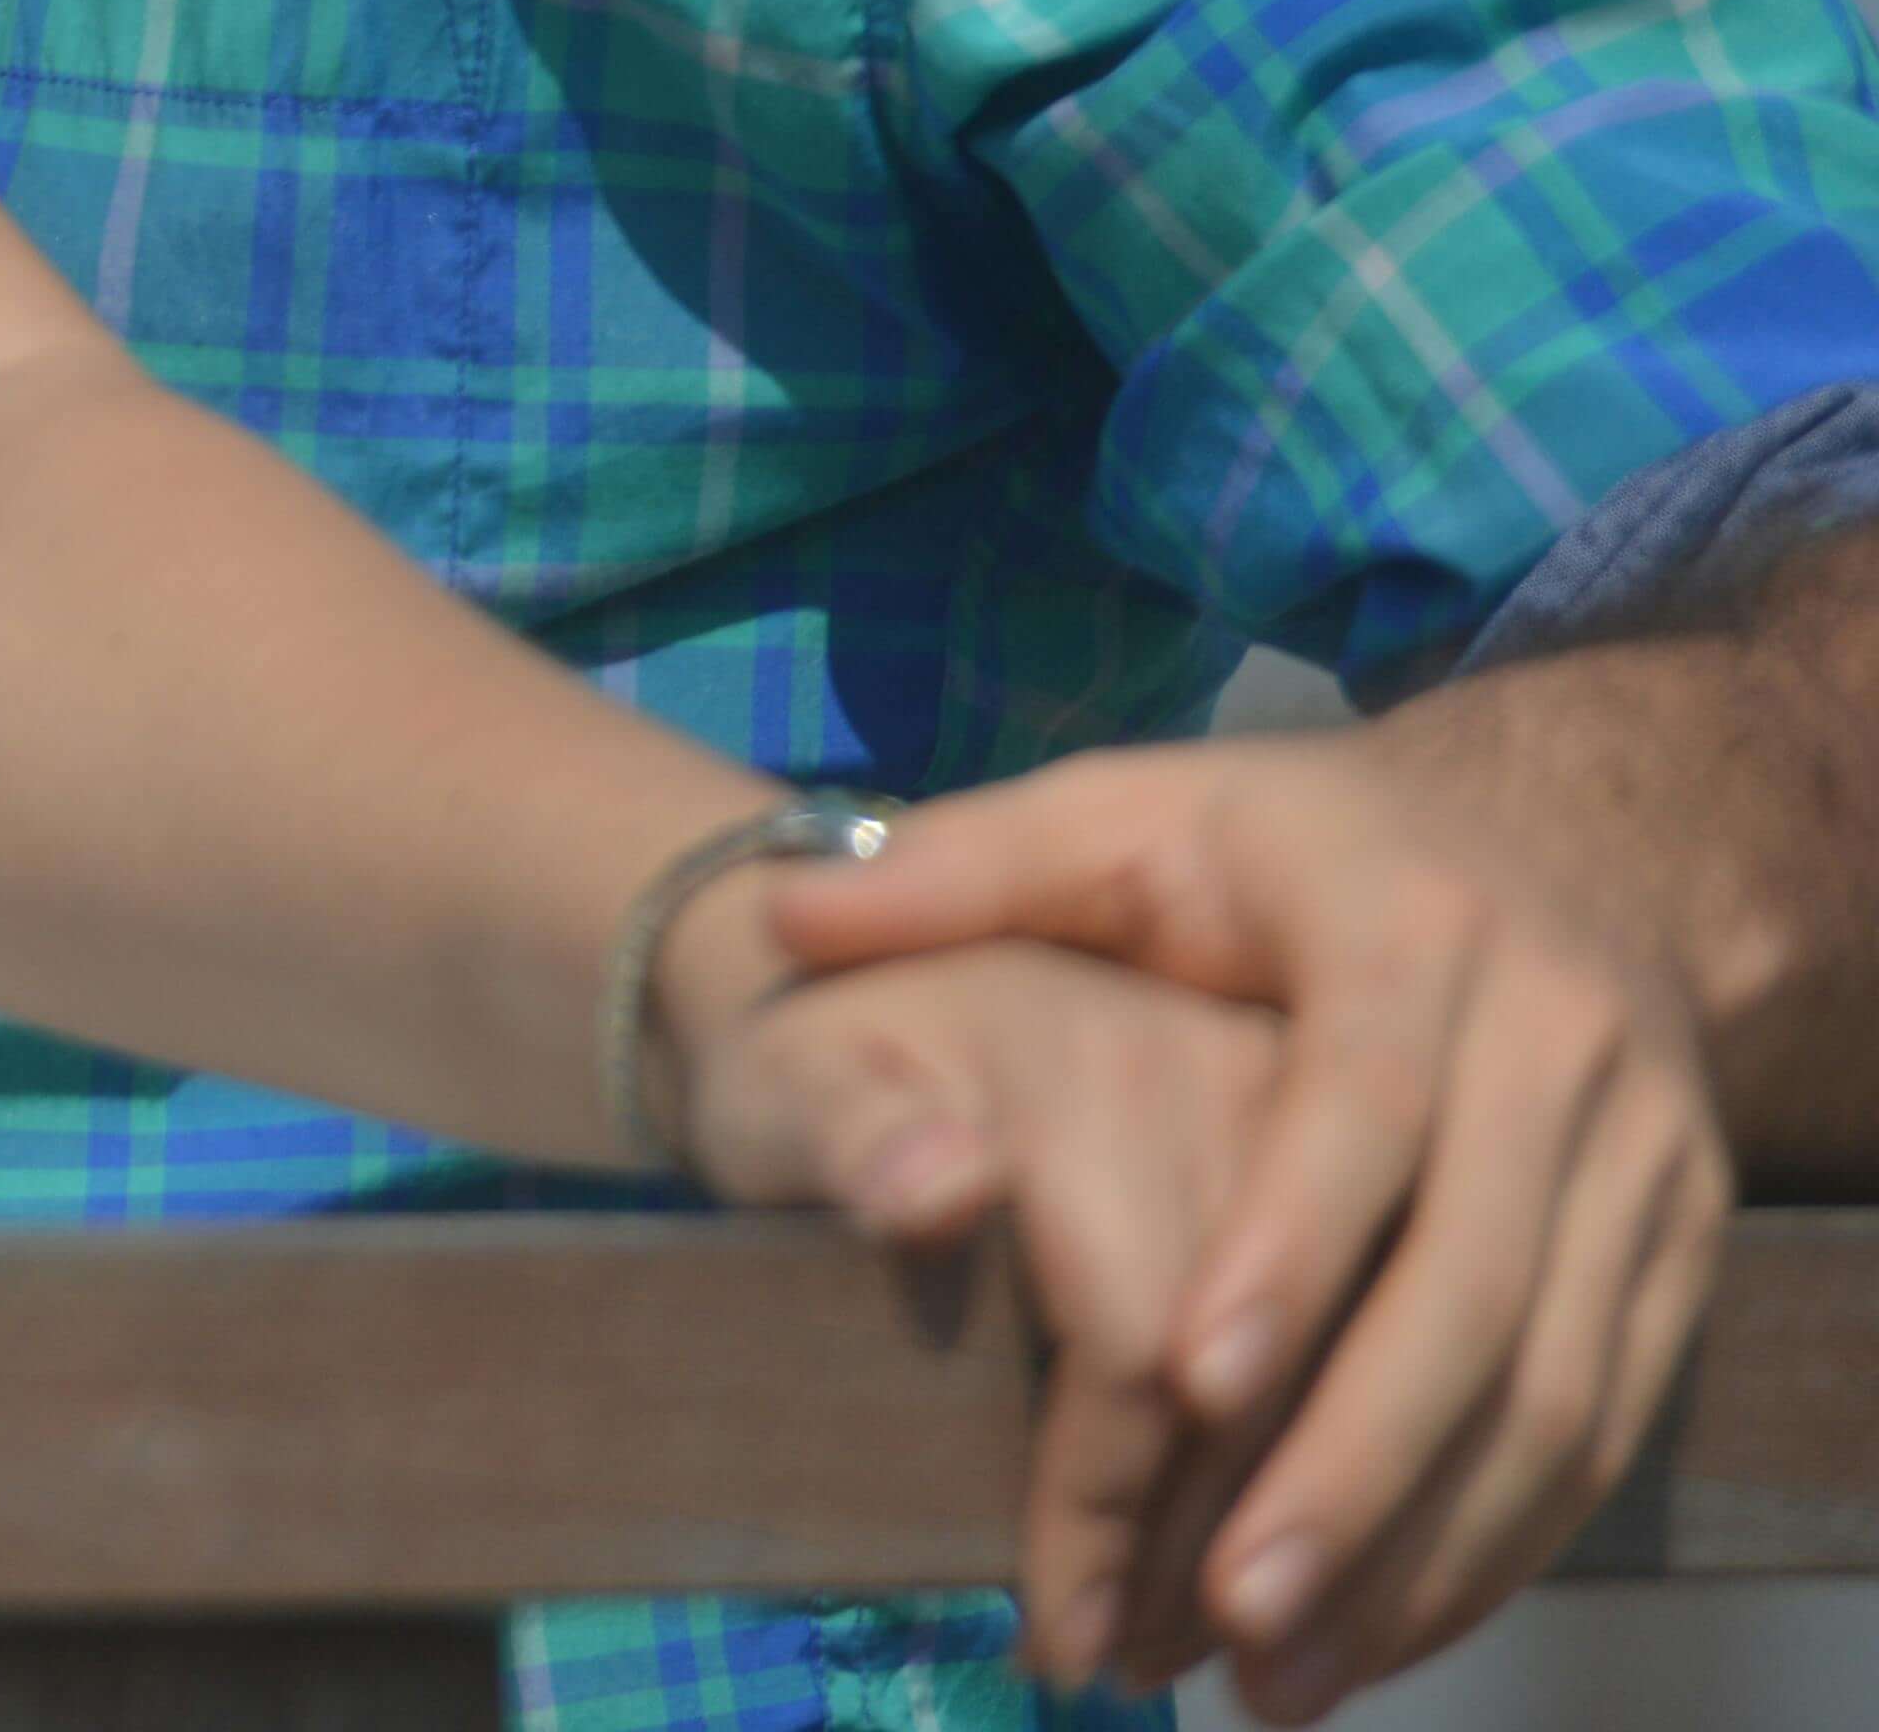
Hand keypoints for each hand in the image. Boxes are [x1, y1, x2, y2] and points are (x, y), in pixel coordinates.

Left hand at [768, 740, 1731, 1718]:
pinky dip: (1495, 1546)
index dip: (1283, 1248)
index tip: (1179, 1380)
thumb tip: (788, 915)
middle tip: (1225, 1602)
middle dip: (1351, 1460)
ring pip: (1557, 1391)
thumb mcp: (1124, 818)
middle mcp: (1556, 1048)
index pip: (1355, 1109)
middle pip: (1473, 1286)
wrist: (1553, 842)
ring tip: (1279, 1670)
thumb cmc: (1277, 847)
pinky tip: (1377, 1637)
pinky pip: (1605, 1430)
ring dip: (1424, 1548)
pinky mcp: (1677, 1254)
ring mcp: (1640, 1162)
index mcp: (1407, 931)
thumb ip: (960, 869)